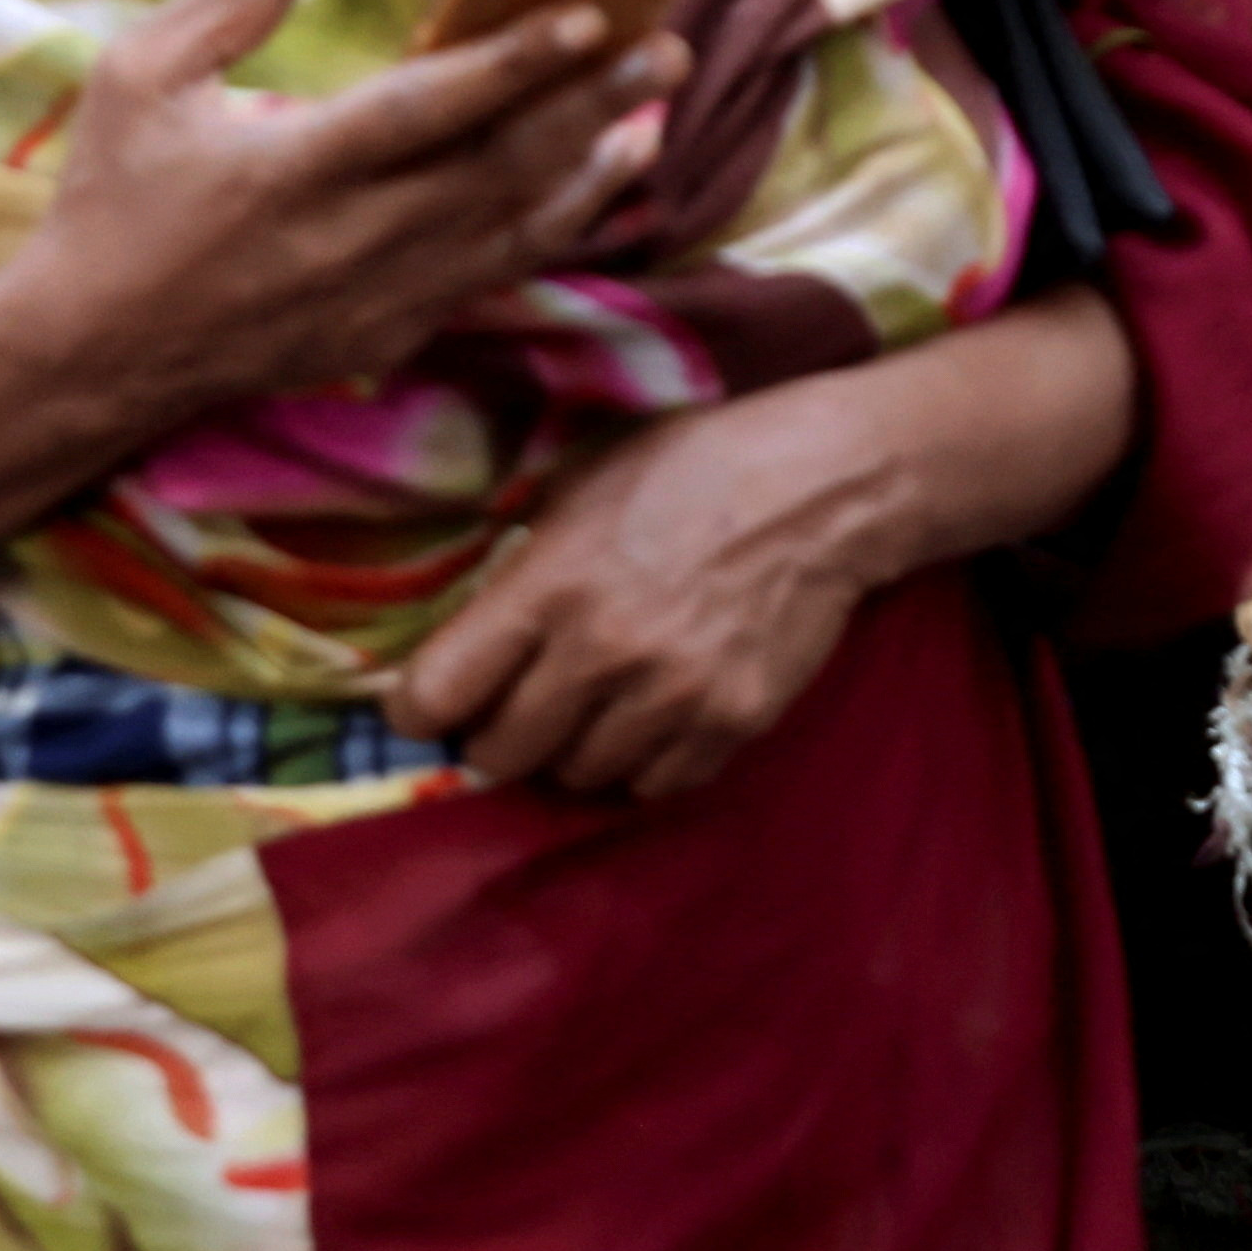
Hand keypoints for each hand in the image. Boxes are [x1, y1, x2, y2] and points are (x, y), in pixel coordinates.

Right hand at [0, 0, 687, 440]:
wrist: (85, 358)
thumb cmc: (112, 198)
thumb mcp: (142, 76)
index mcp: (288, 169)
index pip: (423, 111)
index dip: (510, 65)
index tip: (587, 17)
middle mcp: (349, 240)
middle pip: (498, 168)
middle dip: (594, 105)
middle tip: (670, 45)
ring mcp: (378, 299)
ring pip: (514, 230)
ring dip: (594, 170)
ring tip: (654, 109)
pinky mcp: (389, 336)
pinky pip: (493, 276)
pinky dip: (555, 227)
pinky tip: (597, 182)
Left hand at [385, 382, 894, 797]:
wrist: (829, 486)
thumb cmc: (698, 467)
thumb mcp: (585, 485)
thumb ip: (523, 563)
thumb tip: (464, 628)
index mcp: (552, 585)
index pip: (437, 694)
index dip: (422, 709)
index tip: (437, 704)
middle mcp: (604, 651)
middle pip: (503, 753)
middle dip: (501, 732)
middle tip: (523, 704)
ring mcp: (673, 695)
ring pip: (580, 775)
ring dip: (578, 747)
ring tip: (601, 703)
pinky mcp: (733, 721)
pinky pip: (656, 783)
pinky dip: (647, 760)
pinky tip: (657, 715)